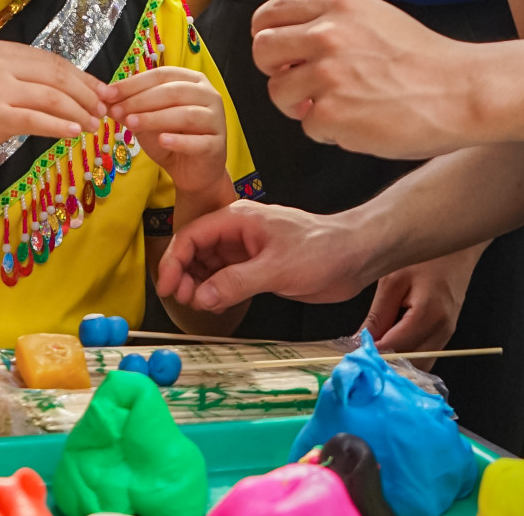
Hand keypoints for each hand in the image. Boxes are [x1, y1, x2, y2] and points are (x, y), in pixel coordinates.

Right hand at [0, 41, 105, 168]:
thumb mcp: (4, 85)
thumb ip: (36, 82)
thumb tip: (85, 89)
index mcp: (6, 51)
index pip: (56, 63)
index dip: (85, 79)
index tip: (105, 94)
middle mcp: (0, 63)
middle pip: (58, 77)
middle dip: (87, 96)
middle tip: (104, 112)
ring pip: (52, 98)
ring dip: (79, 113)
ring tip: (94, 126)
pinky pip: (37, 120)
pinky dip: (60, 127)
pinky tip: (75, 133)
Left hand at [102, 67, 228, 198]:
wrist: (192, 171)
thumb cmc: (170, 137)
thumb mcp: (147, 120)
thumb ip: (131, 107)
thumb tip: (105, 99)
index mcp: (192, 81)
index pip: (161, 75)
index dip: (133, 83)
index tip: (108, 94)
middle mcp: (208, 95)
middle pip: (173, 92)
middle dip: (140, 100)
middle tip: (116, 111)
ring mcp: (216, 119)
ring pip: (185, 114)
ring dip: (155, 118)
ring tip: (131, 124)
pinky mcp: (217, 145)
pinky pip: (197, 141)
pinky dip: (178, 140)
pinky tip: (161, 140)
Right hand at [156, 201, 374, 312]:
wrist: (355, 255)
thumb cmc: (322, 250)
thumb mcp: (277, 268)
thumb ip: (237, 282)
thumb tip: (203, 297)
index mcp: (238, 219)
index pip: (192, 235)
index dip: (175, 261)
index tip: (168, 287)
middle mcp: (237, 231)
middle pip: (196, 249)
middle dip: (184, 273)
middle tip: (183, 299)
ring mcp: (247, 249)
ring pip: (209, 265)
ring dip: (199, 283)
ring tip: (199, 303)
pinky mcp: (257, 266)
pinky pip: (226, 277)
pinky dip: (216, 290)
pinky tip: (215, 303)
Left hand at [251, 0, 474, 157]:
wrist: (463, 92)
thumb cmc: (426, 61)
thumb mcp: (375, 17)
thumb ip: (332, 21)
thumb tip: (294, 38)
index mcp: (338, 5)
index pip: (271, 12)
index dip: (266, 35)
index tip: (278, 51)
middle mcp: (328, 35)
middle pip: (262, 50)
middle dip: (276, 71)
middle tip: (301, 83)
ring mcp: (328, 75)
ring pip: (277, 92)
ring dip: (299, 106)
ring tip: (335, 106)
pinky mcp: (333, 113)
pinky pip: (307, 126)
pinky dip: (328, 131)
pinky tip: (358, 121)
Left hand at [360, 242, 486, 367]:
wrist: (457, 246)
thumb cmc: (424, 257)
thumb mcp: (393, 281)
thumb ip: (377, 316)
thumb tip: (359, 341)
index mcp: (428, 314)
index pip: (395, 348)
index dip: (372, 354)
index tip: (352, 354)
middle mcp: (443, 330)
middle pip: (411, 364)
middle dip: (385, 364)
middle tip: (361, 356)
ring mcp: (448, 334)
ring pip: (420, 365)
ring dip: (398, 363)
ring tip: (374, 353)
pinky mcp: (447, 333)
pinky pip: (427, 355)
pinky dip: (408, 356)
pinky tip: (390, 347)